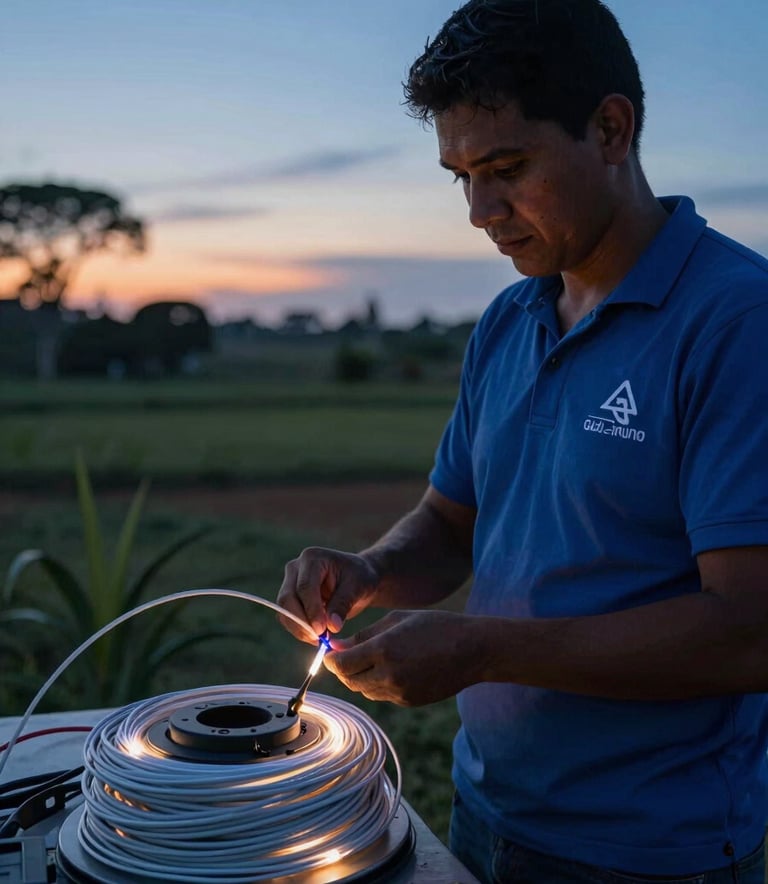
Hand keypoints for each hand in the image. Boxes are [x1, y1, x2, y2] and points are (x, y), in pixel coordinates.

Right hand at [277, 546, 379, 642]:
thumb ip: (343, 604)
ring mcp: (290, 582)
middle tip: (318, 639)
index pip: (304, 587)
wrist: (357, 578)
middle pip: (287, 599)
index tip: (322, 631)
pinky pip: (287, 618)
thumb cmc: (359, 578)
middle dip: (301, 622)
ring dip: (299, 629)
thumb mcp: (358, 587)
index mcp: (312, 558)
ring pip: (284, 611)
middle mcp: (296, 568)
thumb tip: (331, 627)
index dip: (311, 610)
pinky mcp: (290, 597)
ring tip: (320, 640)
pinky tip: (316, 637)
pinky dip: (299, 630)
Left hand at [323, 610, 480, 705]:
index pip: (340, 664)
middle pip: (349, 680)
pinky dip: (379, 684)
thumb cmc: (436, 626)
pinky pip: (383, 695)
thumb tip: (336, 647)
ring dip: (360, 677)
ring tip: (372, 659)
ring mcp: (400, 692)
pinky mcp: (409, 702)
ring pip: (365, 690)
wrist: (473, 650)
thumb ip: (363, 635)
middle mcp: (389, 675)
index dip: (330, 659)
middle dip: (343, 669)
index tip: (330, 652)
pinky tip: (392, 668)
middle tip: (346, 655)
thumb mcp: (397, 620)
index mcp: (384, 650)